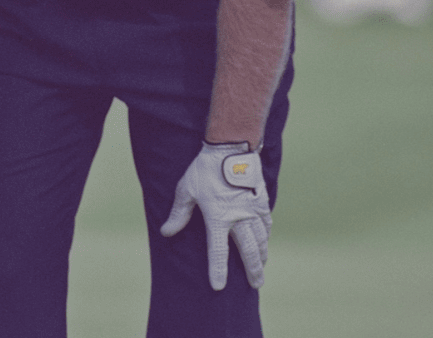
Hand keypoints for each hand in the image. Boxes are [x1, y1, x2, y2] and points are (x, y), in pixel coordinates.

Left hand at [159, 142, 269, 289]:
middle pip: (248, 251)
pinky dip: (266, 235)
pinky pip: (266, 222)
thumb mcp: (187, 189)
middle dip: (253, 270)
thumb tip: (166, 232)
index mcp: (218, 218)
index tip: (219, 287)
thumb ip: (179, 213)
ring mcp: (252, 209)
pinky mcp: (261, 199)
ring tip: (262, 268)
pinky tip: (266, 241)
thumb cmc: (205, 168)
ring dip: (261, 255)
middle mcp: (239, 217)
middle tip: (256, 285)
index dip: (218, 271)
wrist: (231, 145)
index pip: (218, 252)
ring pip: (261, 239)